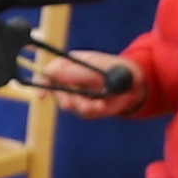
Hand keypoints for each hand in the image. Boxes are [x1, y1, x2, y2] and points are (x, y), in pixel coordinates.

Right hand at [31, 47, 145, 116]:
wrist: (135, 85)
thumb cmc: (116, 69)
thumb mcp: (95, 67)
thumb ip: (74, 72)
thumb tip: (52, 72)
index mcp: (71, 64)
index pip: (49, 72)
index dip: (42, 82)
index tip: (41, 95)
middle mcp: (71, 80)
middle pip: (55, 91)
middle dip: (63, 99)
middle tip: (70, 104)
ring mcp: (78, 94)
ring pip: (70, 104)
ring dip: (83, 105)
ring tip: (99, 103)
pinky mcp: (87, 107)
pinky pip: (83, 112)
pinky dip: (92, 110)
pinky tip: (102, 105)